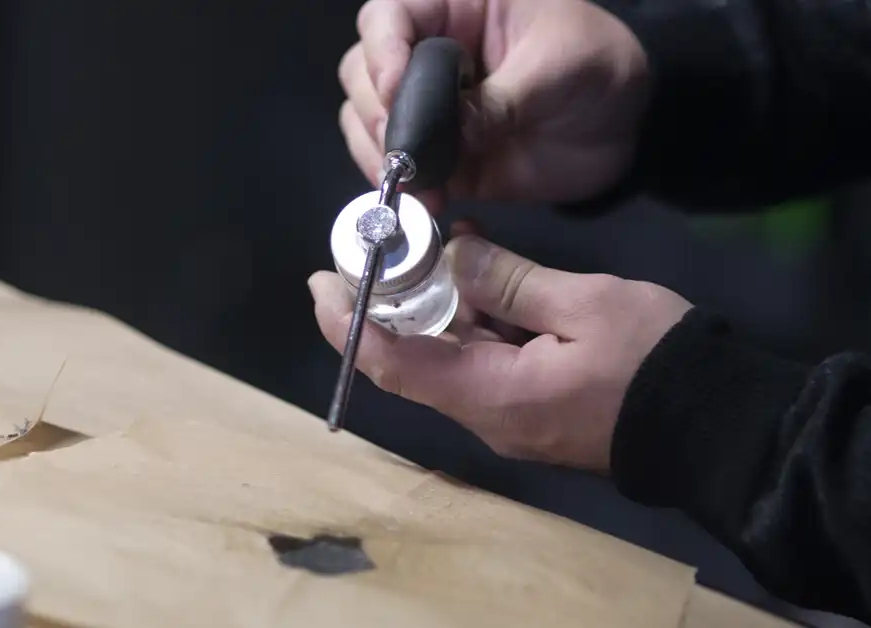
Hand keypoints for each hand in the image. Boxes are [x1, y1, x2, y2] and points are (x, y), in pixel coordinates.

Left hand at [308, 234, 690, 470]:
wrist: (713, 424)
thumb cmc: (653, 362)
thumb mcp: (584, 305)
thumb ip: (510, 279)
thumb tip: (454, 253)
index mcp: (489, 395)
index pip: (393, 363)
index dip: (349, 322)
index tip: (324, 280)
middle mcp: (485, 414)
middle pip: (412, 362)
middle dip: (386, 307)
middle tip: (378, 250)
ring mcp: (506, 416)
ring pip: (445, 360)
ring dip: (429, 310)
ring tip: (422, 251)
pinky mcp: (527, 408)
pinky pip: (478, 365)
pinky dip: (466, 322)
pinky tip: (472, 275)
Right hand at [338, 0, 650, 206]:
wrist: (624, 128)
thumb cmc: (599, 69)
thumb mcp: (559, 69)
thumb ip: (501, 100)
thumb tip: (449, 136)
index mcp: (456, 9)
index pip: (389, 15)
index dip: (382, 50)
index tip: (394, 90)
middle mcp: (428, 55)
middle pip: (363, 71)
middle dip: (376, 110)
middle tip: (405, 146)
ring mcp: (428, 109)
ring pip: (366, 121)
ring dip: (378, 153)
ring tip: (411, 179)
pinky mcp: (437, 156)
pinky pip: (396, 168)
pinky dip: (401, 186)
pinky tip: (425, 200)